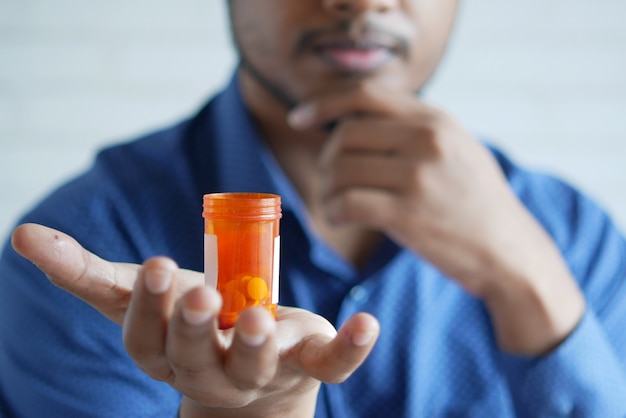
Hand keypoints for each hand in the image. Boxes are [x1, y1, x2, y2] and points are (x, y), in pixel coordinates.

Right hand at [11, 223, 379, 417]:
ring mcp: (262, 372)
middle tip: (201, 296)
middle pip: (195, 356)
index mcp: (165, 352)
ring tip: (257, 316)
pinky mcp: (307, 365)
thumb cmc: (190, 324)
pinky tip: (366, 323)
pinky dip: (349, 348)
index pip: (146, 338)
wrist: (249, 375)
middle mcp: (210, 370)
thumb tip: (21, 235)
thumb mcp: (137, 295)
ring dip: (256, 343)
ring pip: (255, 365)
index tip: (155, 269)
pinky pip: (331, 365)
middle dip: (195, 328)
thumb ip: (85, 272)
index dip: (148, 307)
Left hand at [288, 82, 584, 354]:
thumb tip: (351, 121)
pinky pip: (347, 203)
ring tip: (334, 205)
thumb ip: (411, 129)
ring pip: (340, 169)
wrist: (510, 251)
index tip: (300, 119)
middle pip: (344, 135)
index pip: (364, 94)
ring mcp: (418, 176)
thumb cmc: (474, 203)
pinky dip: (332, 212)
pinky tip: (338, 219)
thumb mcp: (456, 148)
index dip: (324, 103)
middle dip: (325, 160)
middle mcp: (426, 139)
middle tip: (329, 183)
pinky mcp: (409, 214)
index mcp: (435, 118)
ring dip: (326, 190)